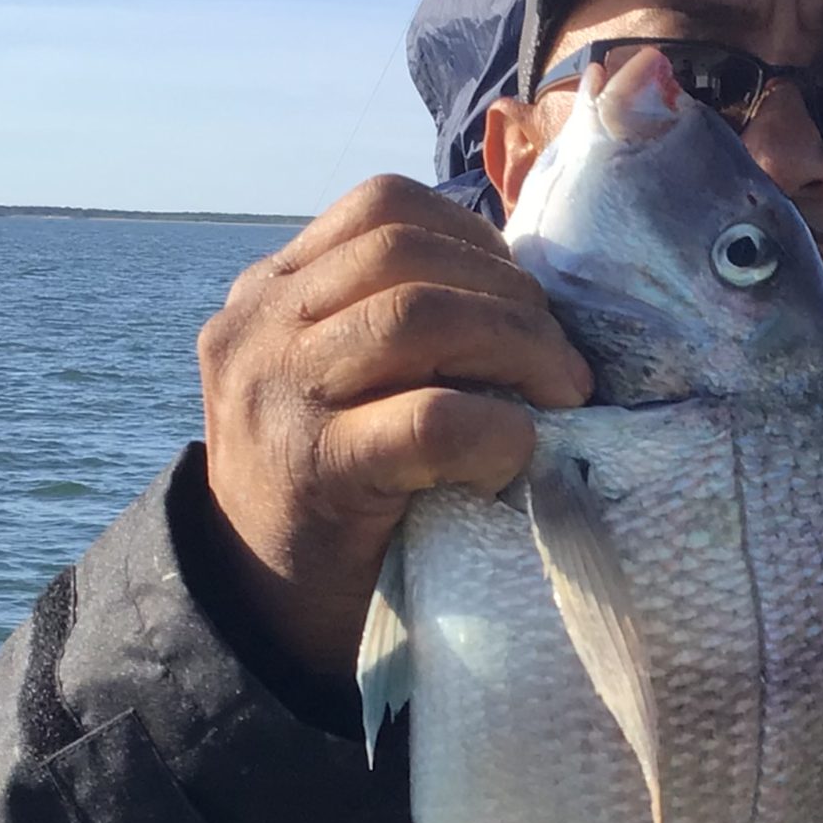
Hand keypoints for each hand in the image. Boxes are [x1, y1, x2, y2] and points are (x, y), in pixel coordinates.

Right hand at [196, 176, 592, 677]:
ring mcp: (276, 393)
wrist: (263, 614)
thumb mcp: (339, 382)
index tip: (524, 300)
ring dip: (517, 348)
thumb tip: (528, 291)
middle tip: (564, 364)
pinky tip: (512, 458)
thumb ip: (394, 323)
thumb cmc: (332, 493)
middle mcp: (258, 327)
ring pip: (417, 316)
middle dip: (512, 297)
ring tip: (559, 395)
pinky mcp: (312, 468)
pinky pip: (430, 420)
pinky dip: (495, 431)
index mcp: (268, 292)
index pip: (382, 208)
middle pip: (406, 251)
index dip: (476, 240)